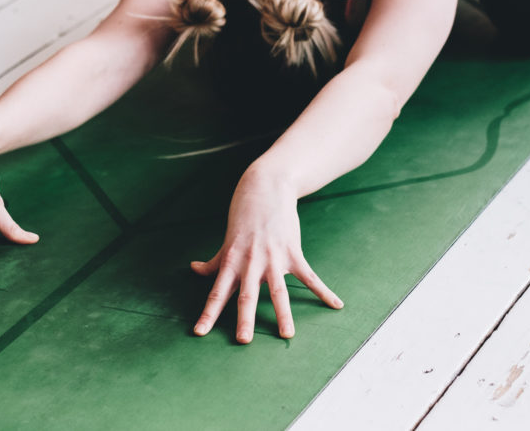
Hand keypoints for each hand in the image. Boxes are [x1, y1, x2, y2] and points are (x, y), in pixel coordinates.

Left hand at [190, 167, 342, 343]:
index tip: (200, 333)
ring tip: (287, 334)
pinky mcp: (292, 252)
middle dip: (245, 319)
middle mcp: (250, 263)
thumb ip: (214, 261)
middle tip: (243, 340)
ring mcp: (273, 258)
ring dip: (283, 314)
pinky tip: (336, 304)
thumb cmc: (244, 217)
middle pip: (246, 295)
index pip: (217, 293)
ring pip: (277, 291)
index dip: (208, 313)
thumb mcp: (227, 240)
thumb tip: (194, 269)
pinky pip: (309, 276)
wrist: (266, 189)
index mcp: (232, 262)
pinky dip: (323, 291)